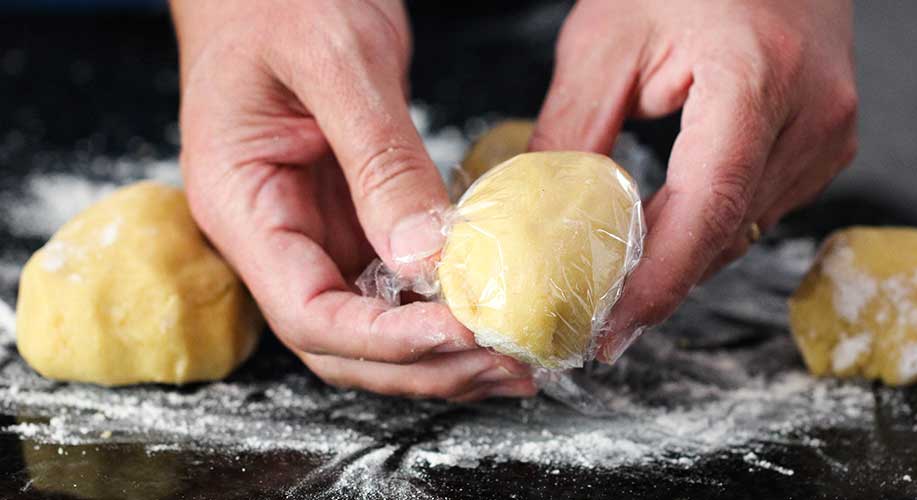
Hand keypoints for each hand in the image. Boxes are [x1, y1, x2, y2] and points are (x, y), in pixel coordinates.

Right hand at [171, 0, 534, 399]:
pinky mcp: (353, 217)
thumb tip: (426, 260)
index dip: (386, 341)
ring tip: (517, 357)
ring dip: (442, 354)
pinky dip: (446, 309)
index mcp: (243, 205)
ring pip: (374, 327)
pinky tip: (495, 313)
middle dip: (426, 366)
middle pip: (343, 343)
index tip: (463, 333)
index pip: (308, 314)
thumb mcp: (337, 62)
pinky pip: (397, 284)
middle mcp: (275, 235)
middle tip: (511, 362)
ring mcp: (315, 231)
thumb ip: (379, 160)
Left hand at [531, 0, 857, 360]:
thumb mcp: (607, 38)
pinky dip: (705, 228)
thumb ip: (573, 129)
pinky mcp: (826, 145)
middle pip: (724, 230)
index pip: (707, 205)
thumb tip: (536, 216)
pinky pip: (758, 209)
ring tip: (613, 276)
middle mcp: (811, 115)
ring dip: (679, 256)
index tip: (610, 331)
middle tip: (591, 316)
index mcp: (755, 77)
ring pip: (742, 230)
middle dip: (655, 281)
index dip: (657, 281)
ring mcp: (828, 134)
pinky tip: (661, 230)